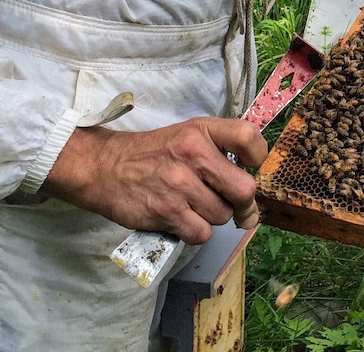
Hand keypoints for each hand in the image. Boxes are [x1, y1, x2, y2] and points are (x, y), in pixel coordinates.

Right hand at [44, 117, 267, 242]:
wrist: (105, 167)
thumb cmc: (154, 152)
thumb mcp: (188, 134)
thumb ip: (220, 149)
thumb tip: (253, 182)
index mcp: (202, 130)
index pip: (248, 137)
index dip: (258, 156)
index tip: (250, 166)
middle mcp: (194, 154)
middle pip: (244, 189)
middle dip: (241, 202)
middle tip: (231, 203)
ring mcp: (180, 185)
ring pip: (222, 216)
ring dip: (213, 216)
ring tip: (194, 205)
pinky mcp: (166, 212)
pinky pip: (201, 234)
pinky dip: (195, 232)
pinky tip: (182, 218)